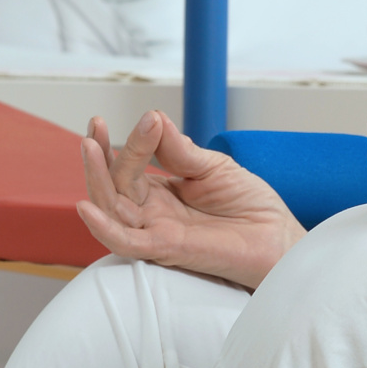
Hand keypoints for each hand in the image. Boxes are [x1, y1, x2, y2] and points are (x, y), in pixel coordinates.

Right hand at [73, 109, 305, 290]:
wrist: (279, 238)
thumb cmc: (251, 207)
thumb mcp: (214, 167)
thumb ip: (181, 150)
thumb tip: (154, 118)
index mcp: (161, 194)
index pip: (129, 166)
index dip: (123, 142)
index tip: (129, 117)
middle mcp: (152, 214)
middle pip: (113, 186)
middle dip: (100, 157)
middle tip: (94, 127)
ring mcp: (157, 231)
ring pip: (112, 209)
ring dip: (96, 179)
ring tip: (90, 146)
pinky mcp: (167, 250)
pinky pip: (127, 242)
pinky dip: (104, 228)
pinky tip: (87, 207)